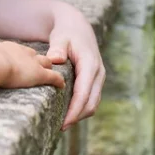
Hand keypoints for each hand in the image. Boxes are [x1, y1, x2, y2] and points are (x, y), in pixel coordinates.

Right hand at [0, 42, 65, 89]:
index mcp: (8, 48)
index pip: (20, 52)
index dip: (24, 57)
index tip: (23, 61)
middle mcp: (22, 53)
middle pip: (36, 55)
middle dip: (40, 61)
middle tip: (43, 65)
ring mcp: (32, 63)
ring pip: (46, 64)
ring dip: (50, 69)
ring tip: (54, 75)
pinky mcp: (39, 75)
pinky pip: (53, 77)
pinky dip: (58, 81)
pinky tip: (62, 85)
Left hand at [47, 7, 103, 129]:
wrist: (77, 26)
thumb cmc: (66, 32)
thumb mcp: (61, 37)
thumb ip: (58, 48)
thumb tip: (55, 59)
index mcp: (90, 64)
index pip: (84, 93)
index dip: (75, 110)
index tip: (63, 123)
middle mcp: (98, 73)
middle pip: (91, 103)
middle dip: (77, 116)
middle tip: (59, 127)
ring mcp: (99, 77)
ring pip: (93, 103)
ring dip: (80, 115)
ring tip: (62, 123)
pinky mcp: (95, 80)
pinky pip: (91, 99)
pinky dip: (81, 108)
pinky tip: (68, 113)